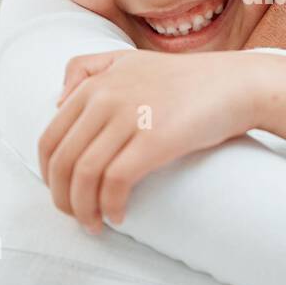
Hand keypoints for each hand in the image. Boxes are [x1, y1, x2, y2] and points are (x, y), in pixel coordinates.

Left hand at [38, 50, 257, 232]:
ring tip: (94, 224)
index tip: (62, 193)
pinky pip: (115, 181)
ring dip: (83, 209)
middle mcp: (106, 97)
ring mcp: (129, 117)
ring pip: (84, 174)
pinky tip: (118, 216)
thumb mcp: (130, 59)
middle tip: (75, 216)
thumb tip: (57, 101)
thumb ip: (88, 68)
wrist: (237, 84)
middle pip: (62, 160)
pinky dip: (110, 205)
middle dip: (62, 198)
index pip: (49, 138)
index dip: (48, 175)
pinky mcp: (155, 139)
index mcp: (96, 83)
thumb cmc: (188, 79)